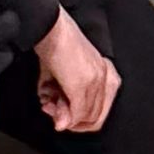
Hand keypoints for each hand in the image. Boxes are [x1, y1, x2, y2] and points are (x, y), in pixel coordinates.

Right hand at [33, 7, 121, 133]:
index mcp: (105, 72)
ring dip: (63, 115)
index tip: (64, 116)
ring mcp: (95, 81)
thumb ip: (66, 102)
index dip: (80, 119)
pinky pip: (77, 114)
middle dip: (72, 121)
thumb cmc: (55, 46)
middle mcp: (105, 76)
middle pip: (96, 118)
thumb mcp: (61, 75)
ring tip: (48, 102)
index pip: (101, 110)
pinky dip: (61, 113)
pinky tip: (48, 100)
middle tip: (55, 113)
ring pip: (87, 118)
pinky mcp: (82, 85)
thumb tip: (62, 125)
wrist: (50, 28)